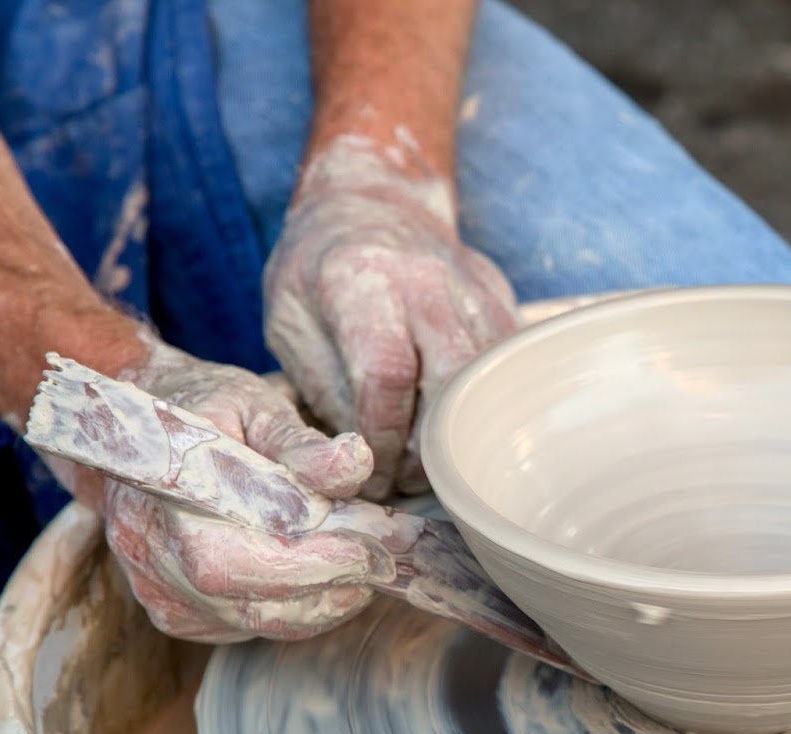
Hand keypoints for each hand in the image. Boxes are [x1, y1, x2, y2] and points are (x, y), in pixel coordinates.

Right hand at [92, 337, 391, 642]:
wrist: (138, 429)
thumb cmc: (204, 410)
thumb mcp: (253, 404)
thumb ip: (301, 441)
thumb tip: (354, 463)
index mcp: (162, 491)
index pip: (236, 554)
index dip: (310, 562)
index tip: (370, 549)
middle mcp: (148, 547)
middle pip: (245, 598)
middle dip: (326, 587)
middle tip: (382, 564)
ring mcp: (154, 587)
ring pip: (251, 621)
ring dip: (319, 604)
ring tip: (362, 571)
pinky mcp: (170, 611)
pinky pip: (241, 628)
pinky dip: (292, 611)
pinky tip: (321, 582)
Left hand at [264, 134, 517, 498]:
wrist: (368, 201)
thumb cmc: (317, 270)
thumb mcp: (287, 324)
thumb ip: (323, 388)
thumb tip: (361, 456)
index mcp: (361, 279)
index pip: (387, 374)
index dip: (383, 438)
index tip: (370, 471)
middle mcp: (426, 279)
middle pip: (454, 381)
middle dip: (431, 447)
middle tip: (406, 477)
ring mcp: (473, 288)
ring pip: (489, 380)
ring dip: (462, 433)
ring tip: (427, 458)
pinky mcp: (501, 299)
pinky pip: (503, 368)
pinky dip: (482, 405)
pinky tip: (450, 421)